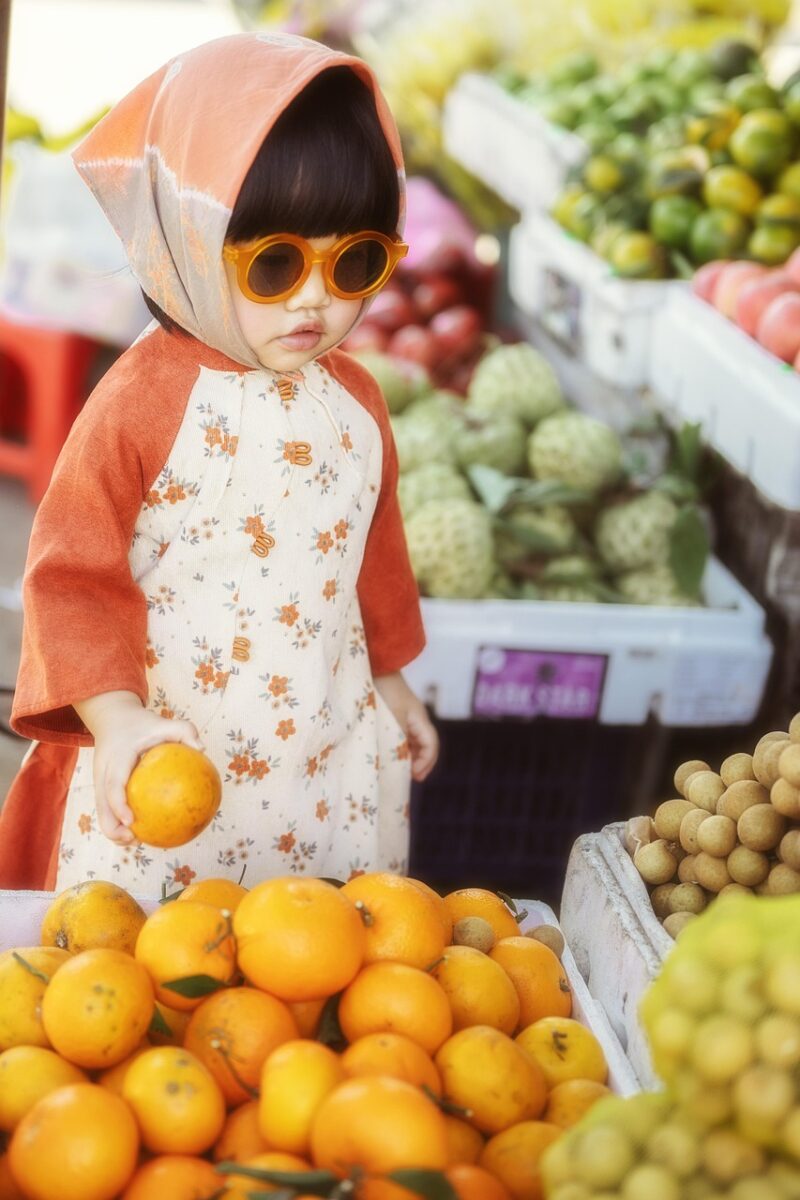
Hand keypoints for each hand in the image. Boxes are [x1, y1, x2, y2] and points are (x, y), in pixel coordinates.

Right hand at [74, 691, 203, 846]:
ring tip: (137, 840)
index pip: (113, 784)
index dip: (118, 804)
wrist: (113, 719)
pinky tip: (142, 829)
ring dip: (115, 830)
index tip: (131, 821)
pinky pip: (109, 808)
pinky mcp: (101, 788)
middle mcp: (102, 772)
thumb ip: (184, 730)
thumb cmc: (143, 724)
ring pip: (102, 812)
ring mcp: (99, 782)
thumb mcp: (163, 722)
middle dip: (112, 827)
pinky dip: (120, 821)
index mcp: (116, 758)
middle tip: (133, 838)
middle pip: (102, 806)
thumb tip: (203, 749)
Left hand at [374, 672, 438, 782]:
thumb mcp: (391, 717)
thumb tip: (395, 760)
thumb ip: (395, 739)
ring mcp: (406, 715)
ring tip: (397, 769)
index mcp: (420, 719)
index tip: (414, 776)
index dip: (426, 763)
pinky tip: (388, 752)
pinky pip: (402, 734)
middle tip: (409, 778)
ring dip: (408, 755)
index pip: (431, 746)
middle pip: (425, 745)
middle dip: (419, 763)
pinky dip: (399, 746)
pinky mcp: (395, 713)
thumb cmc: (384, 689)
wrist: (376, 664)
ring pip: (413, 741)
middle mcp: (416, 718)